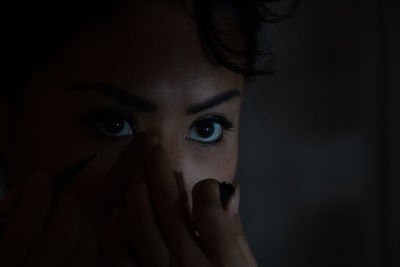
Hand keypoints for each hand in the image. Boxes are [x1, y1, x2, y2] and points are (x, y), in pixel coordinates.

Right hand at [0, 173, 96, 266]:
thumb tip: (31, 185)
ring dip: (80, 223)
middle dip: (67, 208)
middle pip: (62, 238)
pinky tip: (75, 235)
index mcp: (4, 264)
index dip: (35, 198)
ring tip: (68, 218)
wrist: (29, 266)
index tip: (40, 176)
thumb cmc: (7, 250)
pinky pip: (92, 257)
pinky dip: (87, 239)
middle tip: (62, 197)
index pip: (24, 231)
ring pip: (83, 247)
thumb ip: (6, 211)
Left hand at [102, 133, 257, 266]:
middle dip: (157, 166)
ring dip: (135, 191)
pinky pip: (117, 256)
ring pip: (138, 223)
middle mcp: (186, 265)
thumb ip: (236, 236)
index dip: (204, 187)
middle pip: (167, 205)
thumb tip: (229, 194)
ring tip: (137, 172)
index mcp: (222, 262)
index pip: (208, 207)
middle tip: (152, 140)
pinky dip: (115, 229)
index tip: (204, 186)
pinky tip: (119, 213)